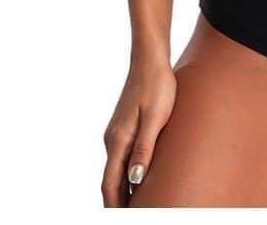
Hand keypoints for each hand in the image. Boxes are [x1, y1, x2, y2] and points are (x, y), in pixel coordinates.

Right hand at [101, 53, 176, 206]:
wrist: (150, 58)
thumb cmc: (157, 85)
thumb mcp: (156, 118)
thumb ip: (144, 149)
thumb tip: (134, 181)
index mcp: (118, 140)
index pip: (110, 184)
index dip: (116, 207)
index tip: (127, 220)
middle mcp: (112, 139)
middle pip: (110, 181)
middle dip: (118, 203)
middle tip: (135, 216)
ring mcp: (116, 133)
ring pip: (114, 171)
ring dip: (122, 191)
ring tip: (137, 207)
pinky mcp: (124, 127)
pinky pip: (120, 159)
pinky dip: (125, 176)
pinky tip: (138, 181)